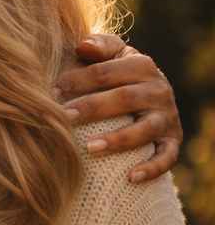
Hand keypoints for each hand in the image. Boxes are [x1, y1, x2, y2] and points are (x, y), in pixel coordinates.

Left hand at [55, 33, 181, 183]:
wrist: (147, 94)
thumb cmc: (116, 74)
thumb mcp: (111, 55)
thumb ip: (98, 46)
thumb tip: (82, 46)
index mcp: (141, 65)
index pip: (106, 72)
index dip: (78, 80)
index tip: (51, 91)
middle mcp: (158, 90)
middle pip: (124, 98)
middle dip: (93, 108)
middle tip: (64, 117)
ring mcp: (167, 117)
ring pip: (145, 130)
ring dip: (118, 140)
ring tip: (89, 147)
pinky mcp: (172, 141)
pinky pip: (167, 157)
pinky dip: (152, 168)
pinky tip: (130, 177)